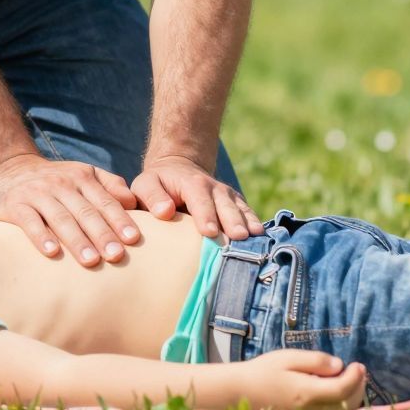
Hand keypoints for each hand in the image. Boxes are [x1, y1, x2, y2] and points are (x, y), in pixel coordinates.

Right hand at [0, 153, 142, 264]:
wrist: (7, 169)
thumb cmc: (55, 181)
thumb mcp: (82, 174)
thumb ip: (109, 185)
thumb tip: (133, 202)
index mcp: (82, 177)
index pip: (104, 200)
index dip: (119, 219)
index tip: (133, 239)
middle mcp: (61, 183)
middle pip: (85, 211)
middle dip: (102, 234)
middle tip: (116, 255)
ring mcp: (37, 193)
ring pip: (61, 218)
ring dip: (77, 240)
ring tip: (91, 260)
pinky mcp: (15, 204)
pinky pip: (29, 221)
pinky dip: (40, 236)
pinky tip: (51, 252)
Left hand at [132, 154, 260, 240]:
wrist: (178, 170)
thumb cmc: (158, 184)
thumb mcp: (146, 185)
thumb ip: (152, 196)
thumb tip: (164, 212)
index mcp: (191, 183)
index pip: (199, 199)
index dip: (205, 214)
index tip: (209, 232)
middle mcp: (214, 188)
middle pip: (225, 205)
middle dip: (232, 221)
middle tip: (238, 237)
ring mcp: (228, 196)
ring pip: (241, 209)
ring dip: (249, 223)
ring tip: (255, 238)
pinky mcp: (236, 204)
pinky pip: (249, 214)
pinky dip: (256, 224)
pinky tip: (263, 239)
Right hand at [235, 350, 367, 409]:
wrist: (242, 392)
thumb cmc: (264, 371)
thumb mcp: (288, 357)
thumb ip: (316, 361)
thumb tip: (339, 365)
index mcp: (306, 393)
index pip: (343, 388)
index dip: (355, 377)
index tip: (358, 364)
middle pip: (347, 403)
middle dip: (357, 386)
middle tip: (359, 370)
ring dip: (352, 396)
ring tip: (353, 379)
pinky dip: (342, 405)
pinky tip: (339, 391)